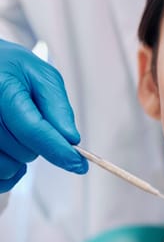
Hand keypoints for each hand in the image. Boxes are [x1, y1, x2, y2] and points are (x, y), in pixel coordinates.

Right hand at [0, 40, 86, 191]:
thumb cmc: (11, 69)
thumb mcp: (41, 77)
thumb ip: (57, 107)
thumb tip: (69, 138)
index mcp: (1, 90)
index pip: (33, 130)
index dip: (59, 150)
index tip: (78, 164)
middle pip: (24, 151)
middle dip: (39, 143)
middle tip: (30, 119)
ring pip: (7, 167)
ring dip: (21, 157)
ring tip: (16, 131)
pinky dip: (8, 172)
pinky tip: (10, 152)